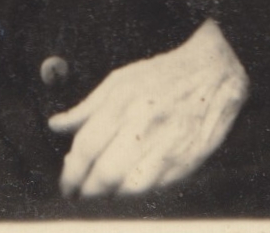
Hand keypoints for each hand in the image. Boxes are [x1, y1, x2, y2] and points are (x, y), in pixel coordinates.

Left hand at [47, 19, 248, 198]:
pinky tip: (129, 185)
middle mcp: (144, 125)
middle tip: (79, 194)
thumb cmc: (163, 75)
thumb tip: (55, 126)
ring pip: (128, 189)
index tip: (65, 184)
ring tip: (103, 190)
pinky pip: (153, 190)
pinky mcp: (186, 163)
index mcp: (123, 102)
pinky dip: (136, 194)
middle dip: (85, 191)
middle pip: (104, 174)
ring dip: (109, 196)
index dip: (70, 172)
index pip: (86, 147)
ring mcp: (167, 146)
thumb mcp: (120, 80)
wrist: (214, 73)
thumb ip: (86, 107)